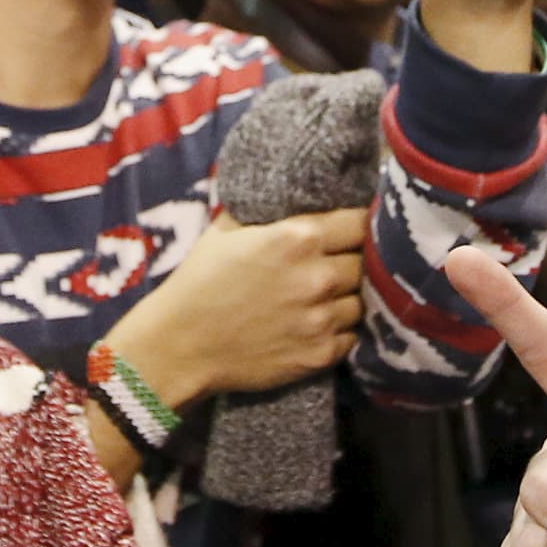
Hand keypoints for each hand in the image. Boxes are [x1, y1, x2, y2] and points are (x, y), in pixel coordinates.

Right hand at [106, 205, 369, 409]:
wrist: (181, 345)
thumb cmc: (200, 282)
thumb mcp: (227, 229)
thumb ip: (269, 211)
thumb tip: (295, 192)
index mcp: (298, 237)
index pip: (360, 221)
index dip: (356, 224)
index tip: (349, 230)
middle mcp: (318, 276)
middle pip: (366, 262)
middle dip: (353, 261)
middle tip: (336, 265)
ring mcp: (321, 319)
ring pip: (363, 300)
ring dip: (348, 298)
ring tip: (326, 298)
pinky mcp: (320, 354)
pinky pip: (352, 336)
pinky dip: (341, 330)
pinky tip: (319, 324)